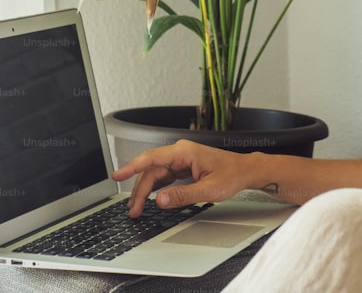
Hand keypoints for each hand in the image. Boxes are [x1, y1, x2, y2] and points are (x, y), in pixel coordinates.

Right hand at [112, 139, 250, 216]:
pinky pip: (163, 176)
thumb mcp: (208, 190)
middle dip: (139, 190)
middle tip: (133, 210)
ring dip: (145, 190)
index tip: (117, 175)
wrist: (245, 171)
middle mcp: (180, 153)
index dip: (131, 167)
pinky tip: (150, 199)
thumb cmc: (232, 175)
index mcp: (184, 152)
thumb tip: (160, 200)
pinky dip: (155, 188)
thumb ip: (182, 195)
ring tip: (137, 208)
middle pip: (150, 170)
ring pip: (155, 174)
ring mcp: (180, 159)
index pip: (151, 158)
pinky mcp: (182, 167)